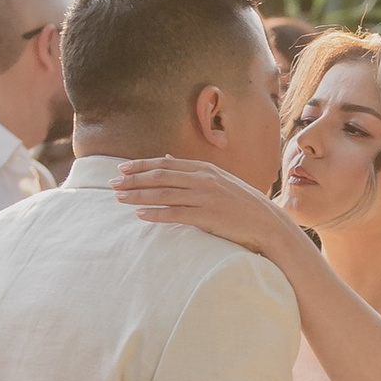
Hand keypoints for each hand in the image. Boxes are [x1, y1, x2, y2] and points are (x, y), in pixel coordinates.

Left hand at [111, 159, 291, 255]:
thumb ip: (192, 170)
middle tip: (112, 183)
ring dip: (139, 195)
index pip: (166, 164)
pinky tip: (140, 214)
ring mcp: (205, 197)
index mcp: (205, 168)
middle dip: (134, 179)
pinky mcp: (207, 216)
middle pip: (161, 176)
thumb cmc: (241, 203)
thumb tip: (167, 158)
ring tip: (119, 197)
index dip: (142, 165)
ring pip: (164, 194)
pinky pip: (175, 214)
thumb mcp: (218, 179)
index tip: (122, 168)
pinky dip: (156, 213)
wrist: (267, 223)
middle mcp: (203, 179)